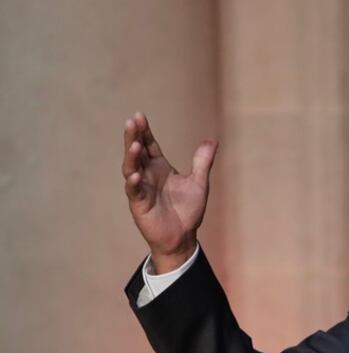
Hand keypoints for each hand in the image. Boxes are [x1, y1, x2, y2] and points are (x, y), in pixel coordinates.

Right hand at [122, 112, 217, 272]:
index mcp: (159, 168)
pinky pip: (134, 192)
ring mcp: (141, 189)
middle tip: (132, 121)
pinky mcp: (139, 204)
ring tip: (134, 143)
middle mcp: (147, 175)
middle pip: (137, 152)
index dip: (144, 131)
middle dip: (134, 137)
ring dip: (131, 156)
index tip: (140, 116)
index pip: (149, 145)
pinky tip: (135, 175)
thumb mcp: (199, 182)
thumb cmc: (188, 210)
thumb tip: (212, 139)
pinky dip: (133, 183)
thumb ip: (203, 161)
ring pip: (131, 168)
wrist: (183, 237)